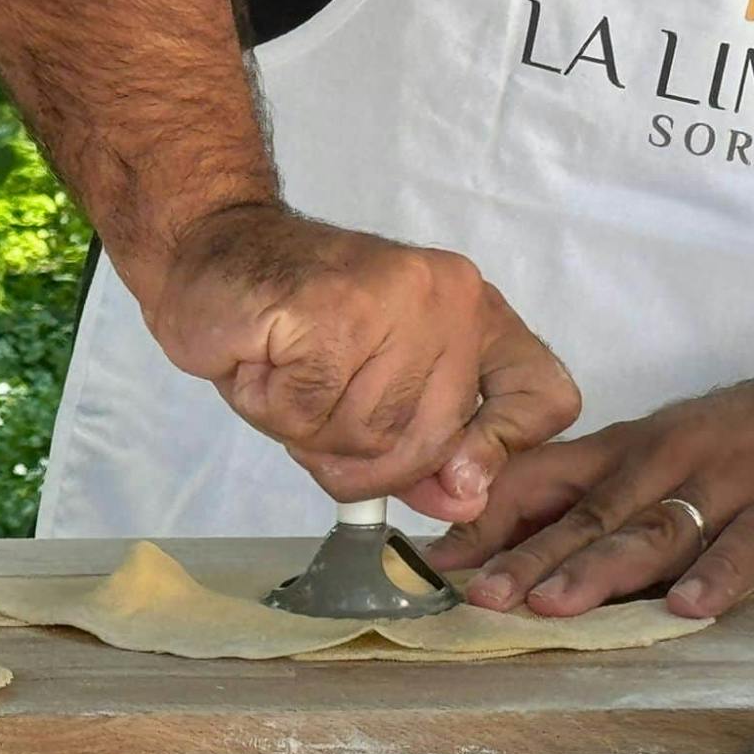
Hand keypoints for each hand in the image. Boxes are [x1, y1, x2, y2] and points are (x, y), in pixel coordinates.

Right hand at [144, 205, 579, 522]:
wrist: (209, 251)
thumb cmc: (293, 325)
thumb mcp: (371, 392)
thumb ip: (425, 449)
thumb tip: (464, 502)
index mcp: (474, 313)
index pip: (544, 396)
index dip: (502, 452)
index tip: (455, 476)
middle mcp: (448, 301)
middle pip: (431, 444)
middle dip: (360, 456)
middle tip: (315, 407)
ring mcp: (393, 302)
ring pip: (365, 437)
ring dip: (306, 430)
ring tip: (286, 374)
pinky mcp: (330, 311)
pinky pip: (309, 417)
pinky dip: (271, 407)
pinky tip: (262, 362)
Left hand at [427, 379, 753, 616]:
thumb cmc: (736, 437)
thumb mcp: (654, 450)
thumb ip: (586, 493)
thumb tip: (491, 538)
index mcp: (626, 449)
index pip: (543, 479)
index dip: (489, 520)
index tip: (436, 559)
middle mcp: (667, 460)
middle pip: (589, 514)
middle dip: (529, 556)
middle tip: (479, 593)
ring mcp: (730, 483)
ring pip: (656, 530)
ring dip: (600, 569)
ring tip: (551, 605)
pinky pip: (751, 543)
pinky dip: (719, 575)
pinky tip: (686, 607)